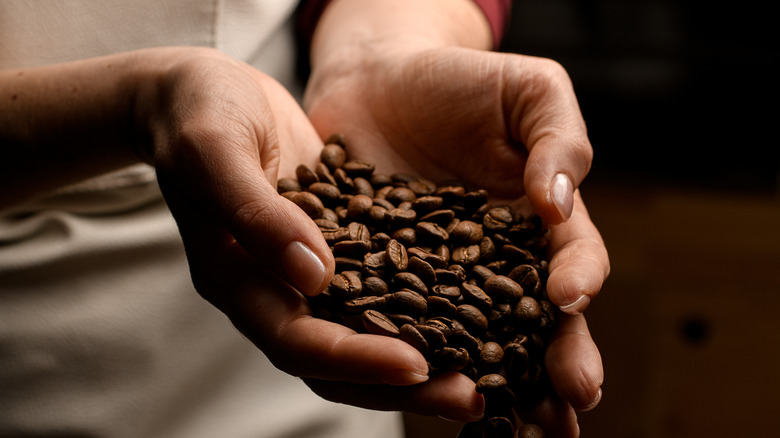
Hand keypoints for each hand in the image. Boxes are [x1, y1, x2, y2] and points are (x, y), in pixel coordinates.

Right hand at [141, 48, 446, 417]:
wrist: (205, 91)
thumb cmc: (199, 110)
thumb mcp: (214, 149)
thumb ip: (255, 211)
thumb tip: (314, 276)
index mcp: (236, 278)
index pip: (297, 341)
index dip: (355, 359)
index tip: (416, 365)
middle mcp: (275, 288)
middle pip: (340, 357)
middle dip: (403, 382)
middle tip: (470, 395)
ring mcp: (307, 271)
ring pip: (367, 331)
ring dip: (423, 354)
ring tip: (484, 365)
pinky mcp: (339, 244)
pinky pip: (383, 285)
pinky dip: (425, 301)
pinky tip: (476, 301)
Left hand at [302, 46, 608, 435]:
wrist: (379, 80)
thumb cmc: (460, 82)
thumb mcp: (529, 91)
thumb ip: (558, 140)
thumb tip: (556, 205)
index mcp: (539, 221)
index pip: (571, 259)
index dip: (576, 281)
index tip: (567, 300)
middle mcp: (496, 260)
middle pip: (531, 322)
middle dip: (550, 366)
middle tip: (566, 411)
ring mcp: (441, 275)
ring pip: (470, 337)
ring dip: (488, 383)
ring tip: (502, 423)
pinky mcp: (385, 278)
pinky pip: (396, 318)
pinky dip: (406, 352)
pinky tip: (413, 383)